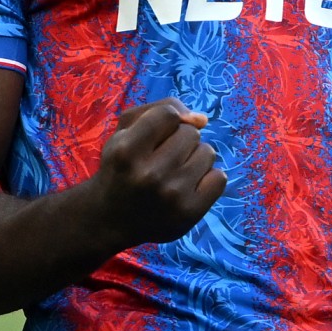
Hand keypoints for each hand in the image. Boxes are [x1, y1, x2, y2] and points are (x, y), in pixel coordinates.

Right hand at [89, 98, 226, 246]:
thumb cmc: (120, 168)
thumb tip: (201, 119)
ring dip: (194, 158)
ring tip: (174, 172)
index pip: (169, 114)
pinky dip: (207, 178)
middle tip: (162, 159)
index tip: (155, 136)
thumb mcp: (123, 132)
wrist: (112, 220)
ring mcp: (172, 195)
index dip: (166, 121)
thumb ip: (158, 110)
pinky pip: (219, 177)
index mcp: (126, 151)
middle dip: (180, 141)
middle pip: (191, 133)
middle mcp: (149, 174)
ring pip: (207, 152)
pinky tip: (188, 186)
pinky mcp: (190, 212)